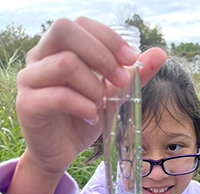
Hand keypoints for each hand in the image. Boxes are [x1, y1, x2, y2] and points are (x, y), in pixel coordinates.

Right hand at [16, 17, 166, 176]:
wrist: (61, 152)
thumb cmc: (82, 118)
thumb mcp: (111, 96)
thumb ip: (133, 76)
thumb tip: (160, 54)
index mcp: (58, 49)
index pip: (81, 24)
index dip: (109, 38)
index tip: (131, 59)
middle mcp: (40, 58)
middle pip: (66, 31)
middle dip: (102, 55)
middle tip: (121, 80)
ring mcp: (30, 79)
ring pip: (65, 63)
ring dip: (94, 85)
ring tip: (100, 104)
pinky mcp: (27, 104)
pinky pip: (58, 95)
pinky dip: (83, 106)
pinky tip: (91, 117)